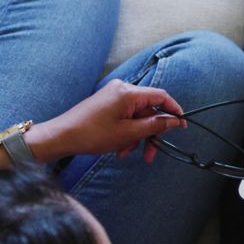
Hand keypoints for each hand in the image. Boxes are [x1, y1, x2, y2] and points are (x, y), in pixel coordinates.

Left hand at [27, 79, 185, 162]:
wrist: (61, 136)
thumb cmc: (92, 134)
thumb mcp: (128, 133)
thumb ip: (155, 125)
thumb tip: (174, 120)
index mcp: (128, 92)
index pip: (161, 97)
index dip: (173, 111)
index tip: (182, 125)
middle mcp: (122, 89)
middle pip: (148, 110)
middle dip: (150, 133)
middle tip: (151, 154)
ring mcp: (113, 96)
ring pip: (136, 116)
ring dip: (136, 136)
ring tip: (125, 153)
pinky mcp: (106, 103)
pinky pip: (125, 117)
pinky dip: (126, 132)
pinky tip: (119, 148)